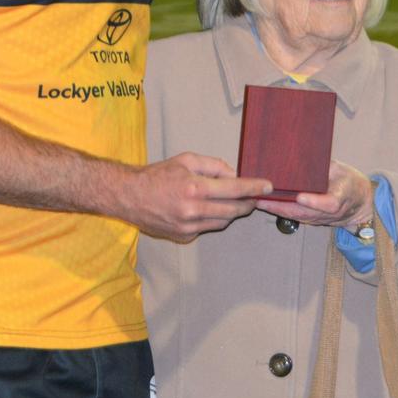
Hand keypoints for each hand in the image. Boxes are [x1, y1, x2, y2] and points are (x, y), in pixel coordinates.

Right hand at [122, 152, 271, 242]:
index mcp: (194, 187)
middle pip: (233, 210)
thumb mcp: (186, 160)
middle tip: (254, 197)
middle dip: (248, 203)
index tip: (268, 187)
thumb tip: (233, 175)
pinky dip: (213, 219)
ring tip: (232, 201)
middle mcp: (193, 210)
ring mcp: (188, 227)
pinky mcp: (183, 237)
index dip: (253, 188)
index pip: (234, 189)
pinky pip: (207, 228)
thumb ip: (213, 165)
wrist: (129, 196)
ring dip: (231, 212)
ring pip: (222, 221)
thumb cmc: (157, 175)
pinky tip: (206, 209)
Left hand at [257, 160, 373, 231]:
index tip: (300, 196)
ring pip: (296, 216)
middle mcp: (329, 213)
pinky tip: (265, 203)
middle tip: (262, 197)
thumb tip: (306, 156)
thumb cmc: (350, 183)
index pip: (329, 204)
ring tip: (258, 200)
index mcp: (340, 198)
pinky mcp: (312, 220)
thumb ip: (326, 167)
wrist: (361, 205)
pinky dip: (279, 210)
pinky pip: (294, 216)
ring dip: (276, 209)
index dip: (314, 201)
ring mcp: (319, 218)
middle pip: (304, 213)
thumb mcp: (343, 170)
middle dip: (281, 206)